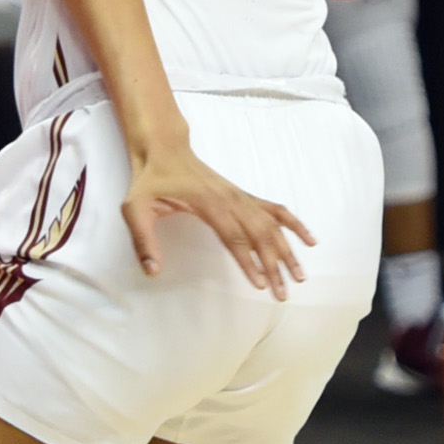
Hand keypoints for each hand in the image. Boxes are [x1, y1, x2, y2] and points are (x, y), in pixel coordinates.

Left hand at [123, 136, 310, 294]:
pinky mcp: (243, 196)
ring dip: (287, 250)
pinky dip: (293, 224)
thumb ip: (143, 241)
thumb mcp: (135, 210)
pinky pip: (275, 209)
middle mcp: (231, 200)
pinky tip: (308, 239)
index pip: (234, 237)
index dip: (249, 262)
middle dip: (274, 265)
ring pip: (271, 225)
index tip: (261, 284)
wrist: (164, 150)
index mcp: (209, 204)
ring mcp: (240, 197)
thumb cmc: (150, 181)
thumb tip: (152, 271)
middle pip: (260, 235)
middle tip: (283, 293)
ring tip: (300, 275)